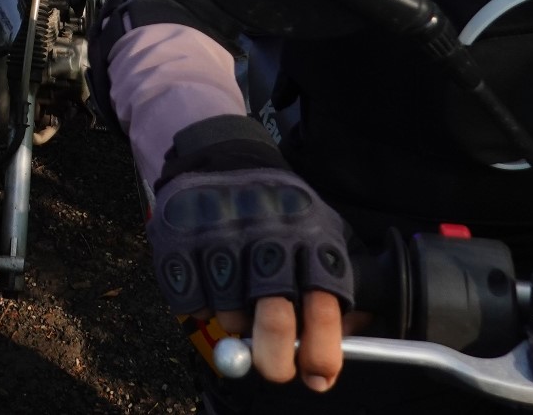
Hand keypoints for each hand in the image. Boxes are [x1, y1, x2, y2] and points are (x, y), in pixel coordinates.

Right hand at [147, 163, 354, 389]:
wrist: (225, 156)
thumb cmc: (284, 211)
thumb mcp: (328, 235)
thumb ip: (345, 287)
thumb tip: (353, 337)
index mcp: (313, 237)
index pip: (324, 304)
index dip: (322, 349)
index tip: (318, 376)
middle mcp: (268, 234)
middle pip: (275, 318)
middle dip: (275, 358)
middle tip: (274, 369)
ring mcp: (220, 234)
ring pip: (230, 316)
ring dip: (236, 322)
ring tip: (240, 298)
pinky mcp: (179, 237)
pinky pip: (190, 302)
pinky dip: (200, 306)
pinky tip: (210, 284)